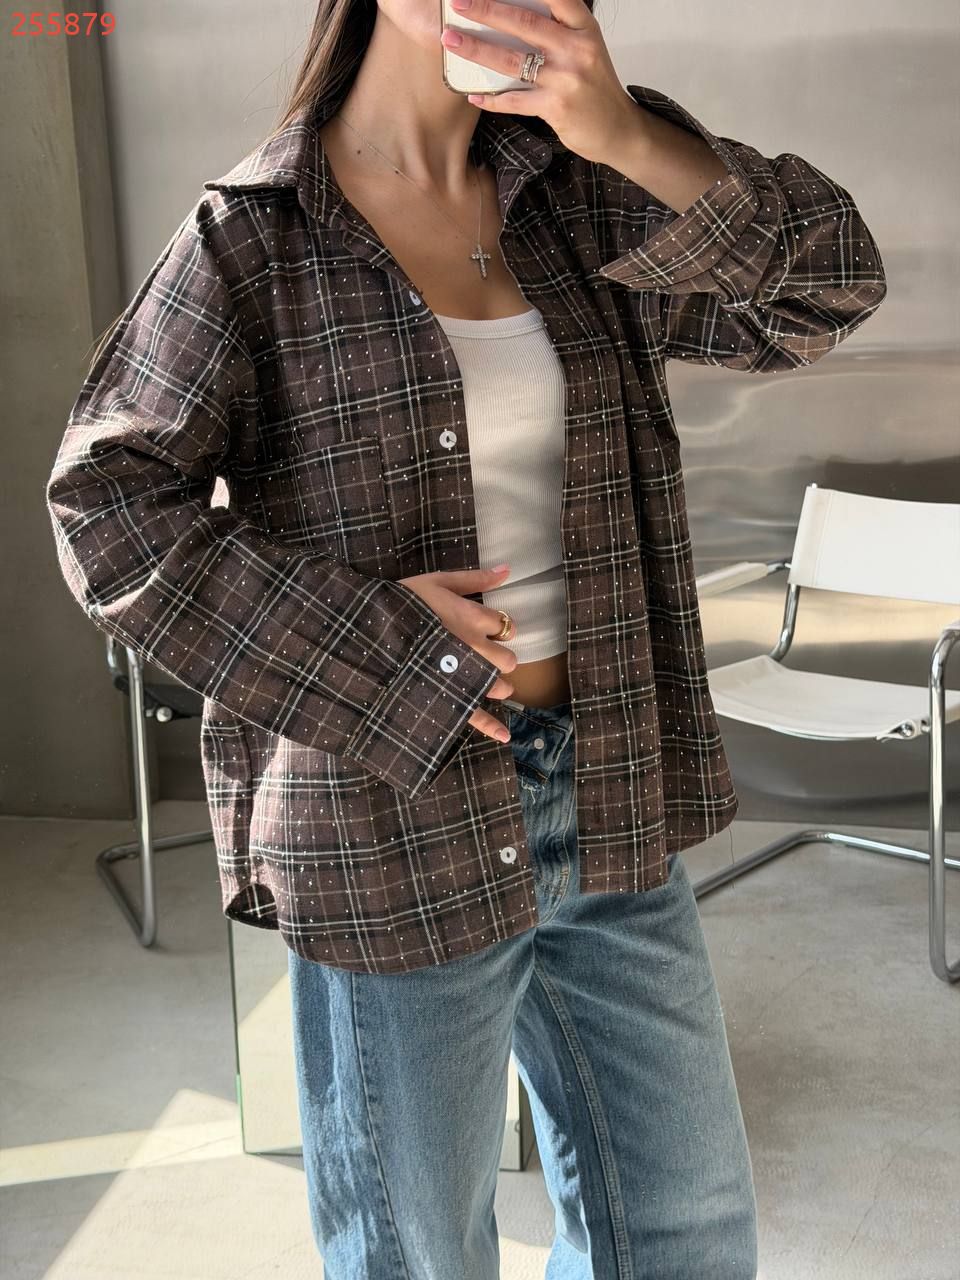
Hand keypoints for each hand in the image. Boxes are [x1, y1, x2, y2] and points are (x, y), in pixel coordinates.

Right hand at [398, 564, 518, 742]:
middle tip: (482, 656)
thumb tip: (507, 570)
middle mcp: (476, 648)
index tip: (483, 629)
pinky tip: (504, 736)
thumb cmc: (401, 604)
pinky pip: (476, 716)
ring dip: (496, 684)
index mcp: (473, 618)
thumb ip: (473, 578)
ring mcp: (465, 676)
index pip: (504, 625)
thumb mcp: (435, 582)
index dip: (495, 628)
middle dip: (498, 657)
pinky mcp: (451, 697)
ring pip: (499, 685)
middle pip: (508, 658)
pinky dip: (492, 727)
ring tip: (483, 681)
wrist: (368, 633)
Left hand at [440, 0, 641, 165]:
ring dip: (478, 49)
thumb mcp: (586, 48)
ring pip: (513, 60)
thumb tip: (515, 18)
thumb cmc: (596, 88)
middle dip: (486, 9)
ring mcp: (566, 79)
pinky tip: (474, 94)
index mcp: (583, 28)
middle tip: (458, 2)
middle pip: (523, 22)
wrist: (618, 129)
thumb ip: (559, 30)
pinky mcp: (555, 107)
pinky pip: (515, 100)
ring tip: (452, 41)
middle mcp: (576, 49)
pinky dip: (492, 98)